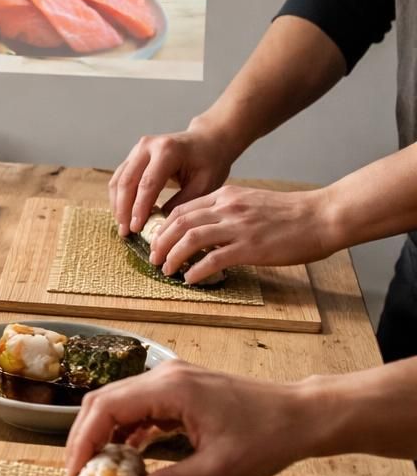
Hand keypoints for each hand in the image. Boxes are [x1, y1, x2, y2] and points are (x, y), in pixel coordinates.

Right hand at [65, 360, 317, 475]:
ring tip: (97, 468)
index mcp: (171, 389)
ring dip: (103, 433)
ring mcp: (171, 379)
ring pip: (117, 402)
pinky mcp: (179, 389)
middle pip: (103, 401)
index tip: (75, 472)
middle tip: (78, 473)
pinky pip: (138, 406)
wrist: (302, 415)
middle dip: (85, 437)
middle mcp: (165, 376)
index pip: (106, 408)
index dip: (83, 441)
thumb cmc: (268, 437)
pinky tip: (126, 456)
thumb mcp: (220, 468)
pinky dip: (125, 430)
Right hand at [109, 123, 239, 236]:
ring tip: (123, 227)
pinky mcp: (132, 156)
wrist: (207, 140)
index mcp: (167, 150)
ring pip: (118, 180)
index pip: (147, 183)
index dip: (139, 208)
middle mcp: (147, 146)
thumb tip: (160, 225)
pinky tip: (124, 214)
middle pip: (127, 181)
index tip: (136, 228)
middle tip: (125, 232)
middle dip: (123, 209)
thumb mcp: (205, 184)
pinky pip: (119, 178)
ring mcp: (137, 150)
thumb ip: (183, 203)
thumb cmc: (209, 162)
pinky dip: (119, 198)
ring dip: (118, 205)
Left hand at [148, 186, 339, 283]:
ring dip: (173, 256)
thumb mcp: (252, 203)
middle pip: (180, 223)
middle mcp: (228, 208)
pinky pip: (213, 259)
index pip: (183, 209)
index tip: (158, 241)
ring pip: (190, 239)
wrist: (322, 216)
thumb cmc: (291, 214)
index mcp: (227, 196)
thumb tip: (207, 230)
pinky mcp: (250, 247)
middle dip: (160, 242)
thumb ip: (228, 212)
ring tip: (166, 269)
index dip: (164, 227)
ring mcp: (238, 227)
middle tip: (154, 258)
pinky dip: (196, 270)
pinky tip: (190, 278)